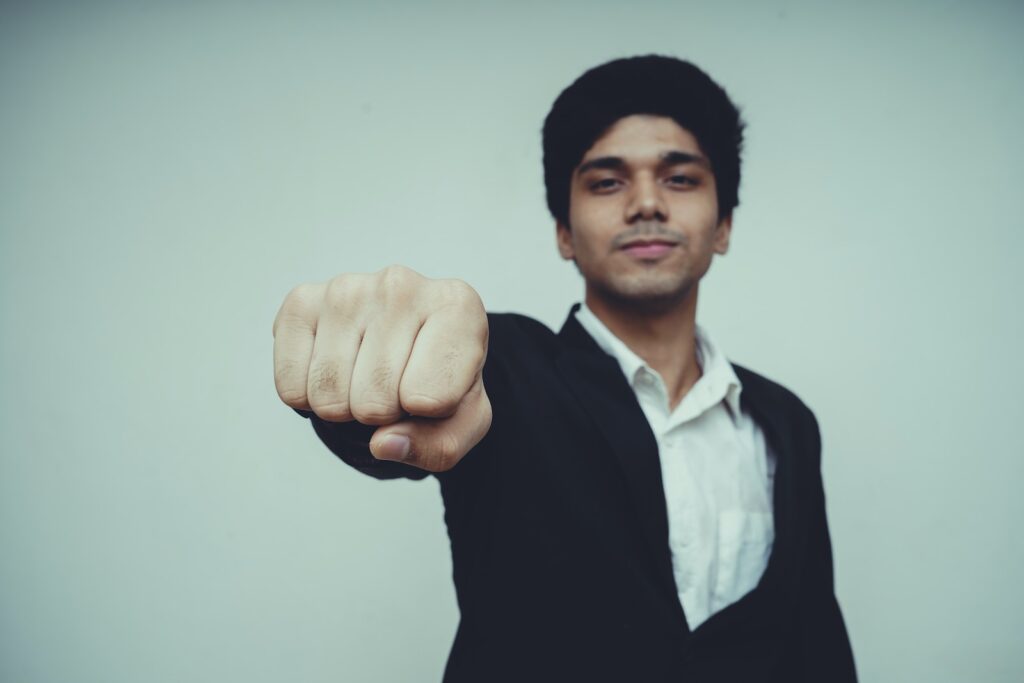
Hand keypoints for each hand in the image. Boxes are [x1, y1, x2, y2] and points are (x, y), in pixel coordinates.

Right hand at [273, 265, 491, 471]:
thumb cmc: (440, 380)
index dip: (430, 414)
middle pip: (375, 400)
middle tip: (394, 388)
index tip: (437, 390)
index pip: (431, 397)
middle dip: (382, 415)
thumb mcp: (463, 422)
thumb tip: (383, 444)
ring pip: (329, 397)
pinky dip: (309, 398)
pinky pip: (291, 388)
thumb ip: (439, 445)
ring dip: (344, 408)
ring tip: (364, 379)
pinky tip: (335, 369)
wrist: (404, 345)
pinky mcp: (301, 302)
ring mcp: (347, 289)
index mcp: (458, 307)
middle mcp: (401, 285)